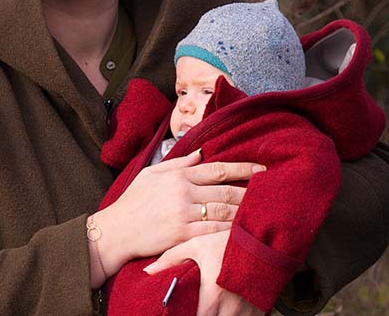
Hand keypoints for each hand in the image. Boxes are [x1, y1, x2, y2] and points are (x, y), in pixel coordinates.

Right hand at [93, 149, 263, 269]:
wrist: (116, 230)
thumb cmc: (131, 202)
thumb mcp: (149, 175)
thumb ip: (176, 164)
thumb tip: (201, 154)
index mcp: (177, 175)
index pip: (217, 169)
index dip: (243, 168)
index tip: (262, 167)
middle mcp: (183, 192)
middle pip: (226, 190)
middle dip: (252, 190)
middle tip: (273, 190)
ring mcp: (184, 214)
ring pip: (224, 210)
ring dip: (245, 210)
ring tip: (264, 210)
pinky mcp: (183, 234)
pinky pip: (214, 231)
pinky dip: (232, 230)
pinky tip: (245, 229)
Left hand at [144, 231, 263, 315]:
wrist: (265, 238)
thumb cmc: (228, 241)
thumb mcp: (196, 245)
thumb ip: (170, 259)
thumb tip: (148, 271)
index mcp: (213, 295)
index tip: (181, 311)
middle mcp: (231, 308)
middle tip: (192, 309)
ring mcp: (247, 310)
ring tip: (209, 307)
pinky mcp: (259, 308)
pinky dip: (233, 315)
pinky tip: (226, 308)